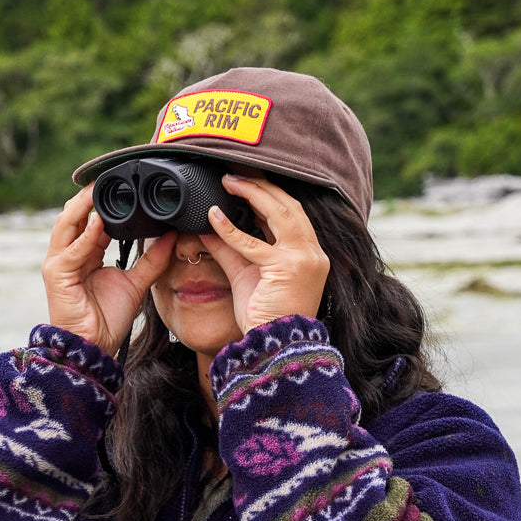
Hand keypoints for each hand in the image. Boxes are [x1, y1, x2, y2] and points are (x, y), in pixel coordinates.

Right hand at [42, 186, 176, 358]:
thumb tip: (173, 237)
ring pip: (67, 225)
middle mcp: (68, 254)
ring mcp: (59, 263)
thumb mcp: (137, 283)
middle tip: (109, 179)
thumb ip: (153, 259)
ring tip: (99, 190)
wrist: (94, 347)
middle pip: (73, 216)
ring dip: (82, 206)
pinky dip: (86, 236)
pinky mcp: (57, 275)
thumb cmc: (107, 319)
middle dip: (88, 196)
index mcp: (84, 253)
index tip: (122, 186)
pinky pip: (72, 250)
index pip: (90, 219)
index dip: (103, 202)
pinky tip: (99, 223)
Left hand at [203, 175, 328, 333]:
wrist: (275, 347)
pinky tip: (214, 216)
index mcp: (309, 255)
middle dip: (262, 186)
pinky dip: (231, 229)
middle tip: (235, 174)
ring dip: (252, 193)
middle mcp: (313, 253)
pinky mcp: (286, 268)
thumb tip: (208, 227)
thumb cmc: (265, 317)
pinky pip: (253, 243)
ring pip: (279, 213)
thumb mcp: (246, 276)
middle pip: (289, 206)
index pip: (292, 214)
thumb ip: (230, 250)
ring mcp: (303, 259)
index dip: (270, 194)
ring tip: (229, 182)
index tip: (249, 182)